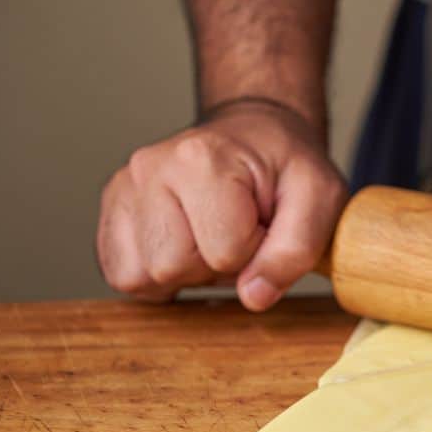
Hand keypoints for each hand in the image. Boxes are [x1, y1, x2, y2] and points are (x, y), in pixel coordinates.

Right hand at [97, 100, 346, 310]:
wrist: (257, 134)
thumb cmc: (287, 166)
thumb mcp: (319, 199)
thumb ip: (295, 250)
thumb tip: (254, 296)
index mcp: (202, 159)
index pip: (224, 253)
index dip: (255, 253)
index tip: (264, 223)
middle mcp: (150, 167)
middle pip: (171, 266)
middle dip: (214, 265)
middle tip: (237, 232)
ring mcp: (125, 187)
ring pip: (140, 277)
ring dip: (184, 272)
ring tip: (210, 236)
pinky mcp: (112, 208)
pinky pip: (121, 274)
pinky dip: (155, 275)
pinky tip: (184, 245)